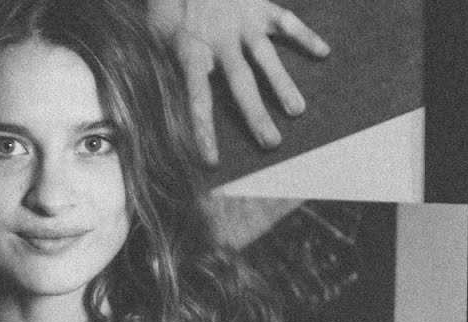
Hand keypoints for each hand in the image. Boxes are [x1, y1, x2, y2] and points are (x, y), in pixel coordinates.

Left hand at [148, 0, 329, 164]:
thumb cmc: (170, 6)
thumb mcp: (153, 33)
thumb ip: (158, 65)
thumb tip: (143, 96)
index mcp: (192, 52)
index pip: (197, 99)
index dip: (204, 130)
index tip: (211, 160)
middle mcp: (221, 41)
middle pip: (240, 84)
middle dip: (256, 115)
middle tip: (271, 143)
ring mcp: (244, 24)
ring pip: (266, 58)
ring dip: (282, 84)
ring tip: (296, 111)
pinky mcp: (260, 7)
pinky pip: (286, 22)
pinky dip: (305, 35)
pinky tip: (323, 53)